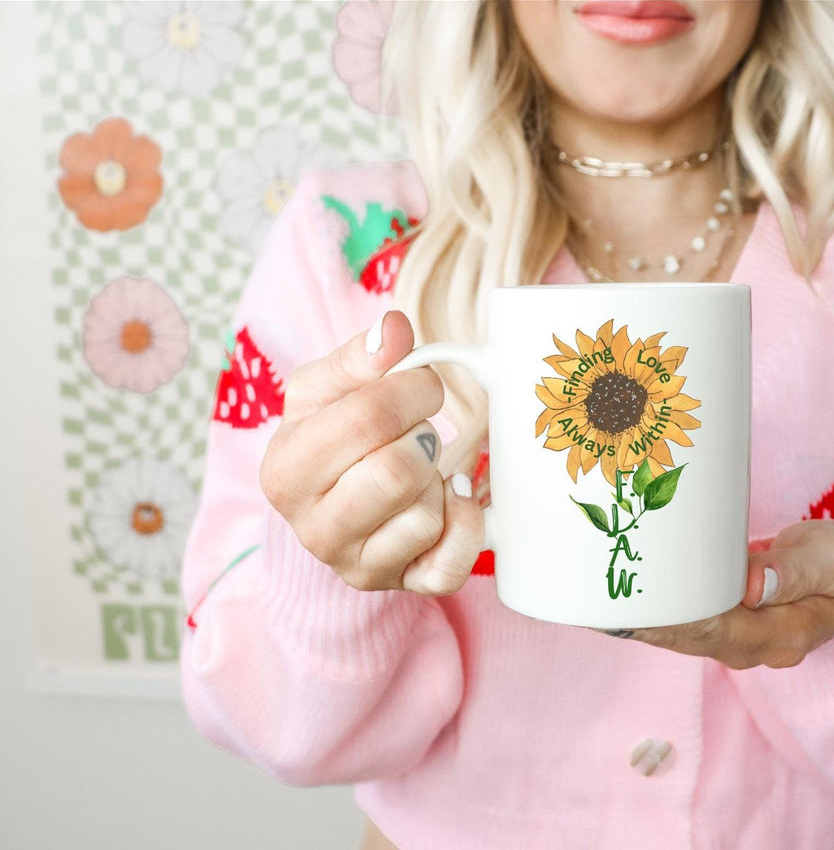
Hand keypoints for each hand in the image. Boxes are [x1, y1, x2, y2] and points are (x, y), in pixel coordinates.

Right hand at [259, 310, 483, 595]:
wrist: (336, 502)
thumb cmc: (335, 437)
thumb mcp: (330, 388)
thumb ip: (361, 355)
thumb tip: (393, 329)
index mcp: (285, 470)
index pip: (367, 417)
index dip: (412, 389)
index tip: (421, 384)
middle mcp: (312, 529)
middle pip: (398, 471)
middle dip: (424, 437)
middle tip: (420, 431)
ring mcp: (356, 567)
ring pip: (425, 516)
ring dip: (438, 482)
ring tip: (420, 472)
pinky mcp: (401, 588)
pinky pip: (451, 566)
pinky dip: (465, 526)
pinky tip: (448, 503)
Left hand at [592, 519, 833, 668]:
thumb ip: (798, 573)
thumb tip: (752, 586)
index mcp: (782, 636)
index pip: (718, 630)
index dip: (676, 617)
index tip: (637, 602)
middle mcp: (747, 645)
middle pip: (685, 634)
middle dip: (642, 617)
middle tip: (595, 592)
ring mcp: (730, 635)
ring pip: (675, 629)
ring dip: (637, 612)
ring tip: (589, 591)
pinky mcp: (715, 619)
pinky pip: (677, 616)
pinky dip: (646, 606)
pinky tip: (609, 592)